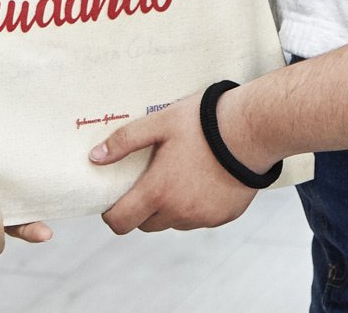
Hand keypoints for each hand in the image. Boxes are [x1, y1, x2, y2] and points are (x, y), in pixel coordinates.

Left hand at [91, 90, 260, 232]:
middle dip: (143, 208)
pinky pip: (200, 219)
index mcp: (158, 190)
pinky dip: (197, 206)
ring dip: (171, 208)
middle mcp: (179, 211)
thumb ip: (125, 141)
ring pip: (175, 222)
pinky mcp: (224, 217)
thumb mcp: (160, 122)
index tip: (115, 202)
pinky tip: (205, 180)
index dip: (112, 215)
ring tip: (182, 176)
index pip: (121, 222)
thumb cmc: (205, 123)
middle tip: (151, 180)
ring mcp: (203, 217)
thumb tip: (95, 158)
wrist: (253, 130)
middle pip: (147, 224)